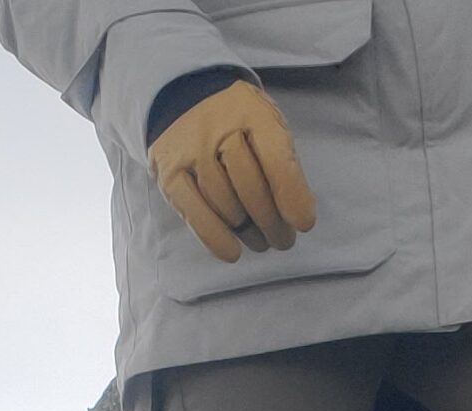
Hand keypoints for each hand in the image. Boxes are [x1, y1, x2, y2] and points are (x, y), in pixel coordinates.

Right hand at [146, 79, 317, 262]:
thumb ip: (281, 163)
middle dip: (272, 222)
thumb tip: (295, 217)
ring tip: (261, 242)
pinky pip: (193, 211)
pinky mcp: (168, 173)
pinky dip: (214, 237)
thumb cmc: (236, 121)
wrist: (183, 98)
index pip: (276, 158)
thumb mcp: (265, 126)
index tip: (303, 224)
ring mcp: (190, 151)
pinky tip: (232, 252)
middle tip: (283, 240)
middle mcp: (218, 128)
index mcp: (252, 112)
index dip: (291, 195)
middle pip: (250, 188)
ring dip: (247, 232)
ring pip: (225, 203)